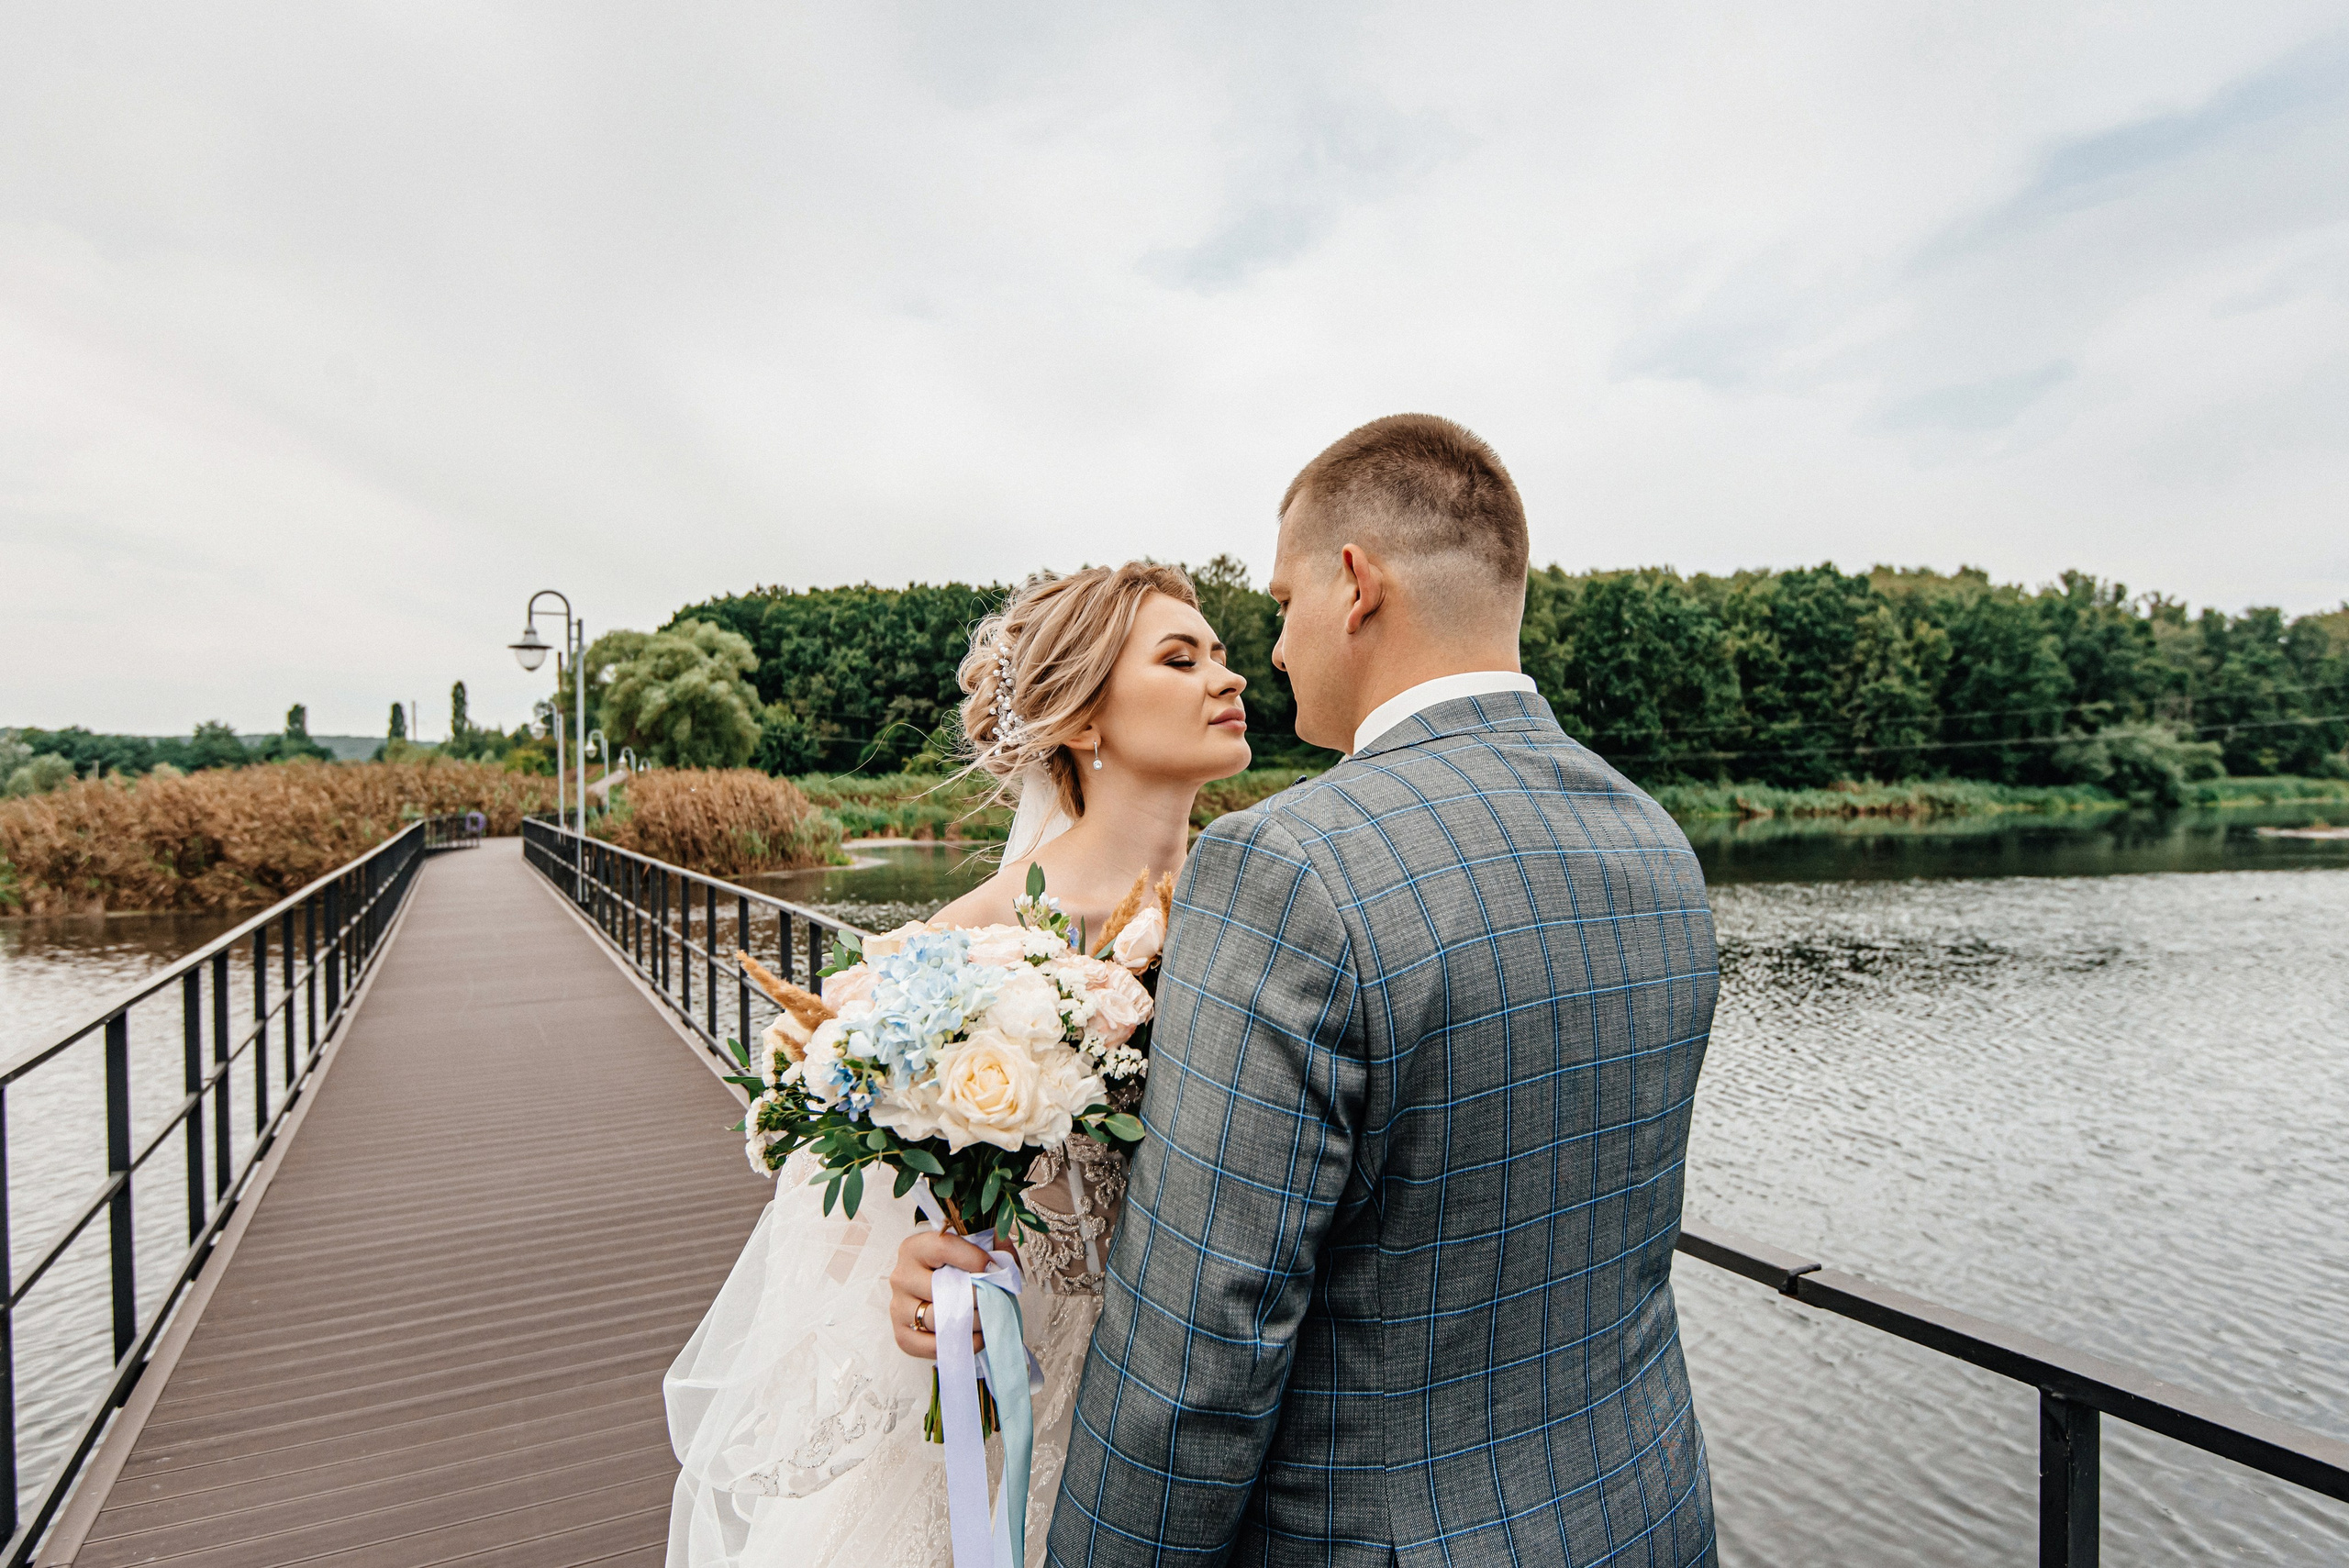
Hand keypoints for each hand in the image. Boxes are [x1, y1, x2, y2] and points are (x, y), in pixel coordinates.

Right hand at [890, 1228, 991, 1360]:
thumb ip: (992, 1242)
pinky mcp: (902, 1334)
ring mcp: (898, 1307)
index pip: (943, 1248)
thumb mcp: (975, 1244)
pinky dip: (958, 1345)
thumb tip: (1002, 1264)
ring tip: (989, 1319)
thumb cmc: (958, 1265)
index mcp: (915, 1247)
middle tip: (996, 1299)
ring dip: (970, 1323)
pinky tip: (976, 1337)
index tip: (995, 1269)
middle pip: (940, 1289)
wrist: (937, 1287)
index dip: (974, 1259)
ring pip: (936, 1319)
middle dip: (976, 1296)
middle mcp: (902, 1276)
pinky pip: (929, 1346)